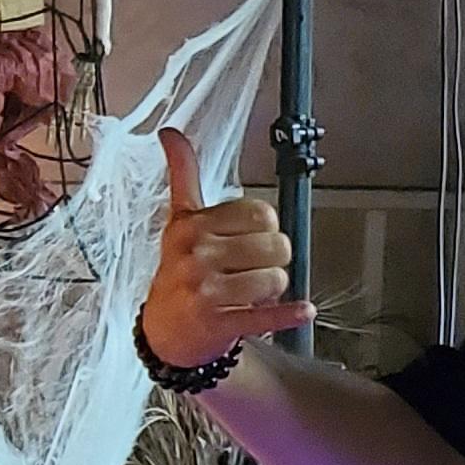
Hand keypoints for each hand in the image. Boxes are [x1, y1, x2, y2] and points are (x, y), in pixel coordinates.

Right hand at [140, 127, 312, 366]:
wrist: (163, 331)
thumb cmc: (178, 273)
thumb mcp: (179, 222)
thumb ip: (183, 176)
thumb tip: (171, 134)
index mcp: (191, 225)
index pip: (260, 213)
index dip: (266, 228)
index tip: (251, 239)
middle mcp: (195, 254)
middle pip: (274, 245)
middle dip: (274, 259)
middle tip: (253, 269)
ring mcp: (205, 290)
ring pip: (275, 278)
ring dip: (273, 288)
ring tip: (252, 292)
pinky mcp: (218, 323)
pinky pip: (267, 314)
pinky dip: (290, 314)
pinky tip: (301, 311)